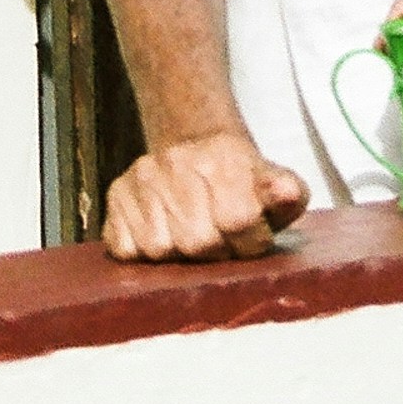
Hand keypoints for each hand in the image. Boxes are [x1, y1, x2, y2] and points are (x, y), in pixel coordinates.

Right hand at [102, 130, 308, 262]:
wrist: (196, 147)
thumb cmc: (239, 182)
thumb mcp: (272, 185)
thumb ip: (286, 194)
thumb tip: (286, 194)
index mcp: (224, 156)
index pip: (239, 218)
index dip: (249, 241)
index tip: (249, 237)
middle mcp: (177, 162)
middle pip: (198, 241)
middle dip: (215, 252)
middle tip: (221, 242)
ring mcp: (142, 178)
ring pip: (160, 249)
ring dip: (179, 256)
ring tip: (191, 237)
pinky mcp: (115, 196)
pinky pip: (126, 248)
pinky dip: (144, 253)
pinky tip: (162, 234)